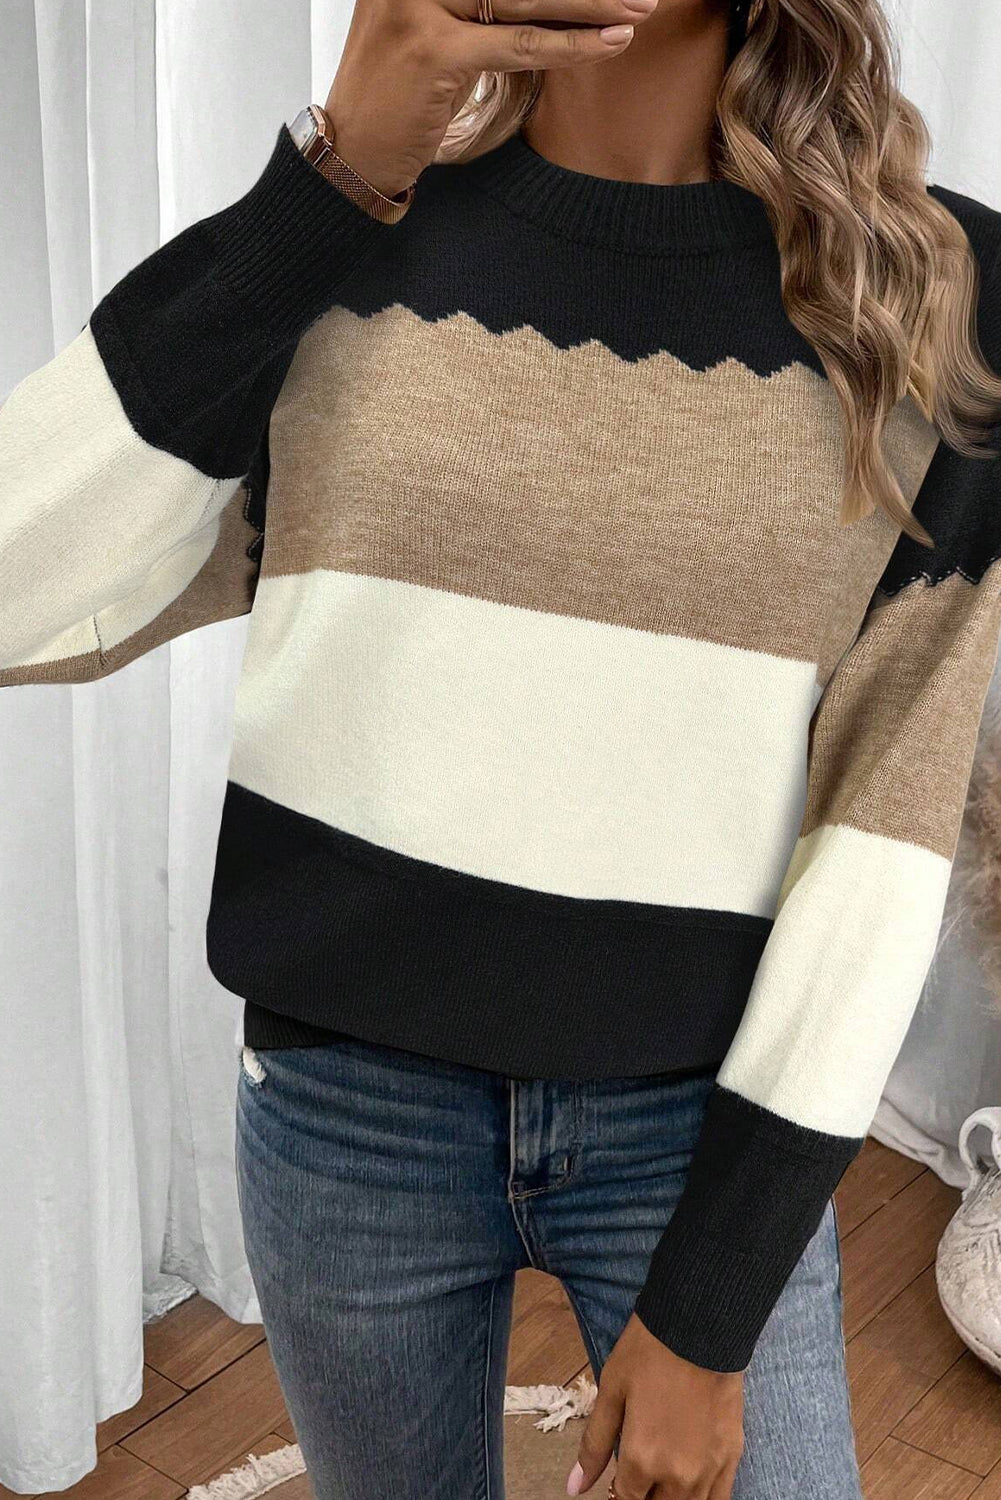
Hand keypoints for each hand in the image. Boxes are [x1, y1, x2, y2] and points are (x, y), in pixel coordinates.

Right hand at [323, 0, 658, 198]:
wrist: (350, 152)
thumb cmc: (395, 96)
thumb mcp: (429, 27)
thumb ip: (475, 4)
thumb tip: (545, 1)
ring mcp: (418, 5)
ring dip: (592, 5)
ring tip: (639, 8)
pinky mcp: (434, 50)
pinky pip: (519, 44)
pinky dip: (571, 45)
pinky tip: (611, 42)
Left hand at [568, 1314, 743, 1498]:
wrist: (701, 1325)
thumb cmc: (650, 1352)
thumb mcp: (611, 1390)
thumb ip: (594, 1445)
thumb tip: (574, 1487)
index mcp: (641, 1460)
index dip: (618, 1493)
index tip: (618, 1480)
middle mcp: (677, 1477)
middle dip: (644, 1495)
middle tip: (640, 1473)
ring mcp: (709, 1471)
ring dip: (671, 1498)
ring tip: (662, 1476)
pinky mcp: (732, 1457)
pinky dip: (702, 1499)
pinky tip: (691, 1485)